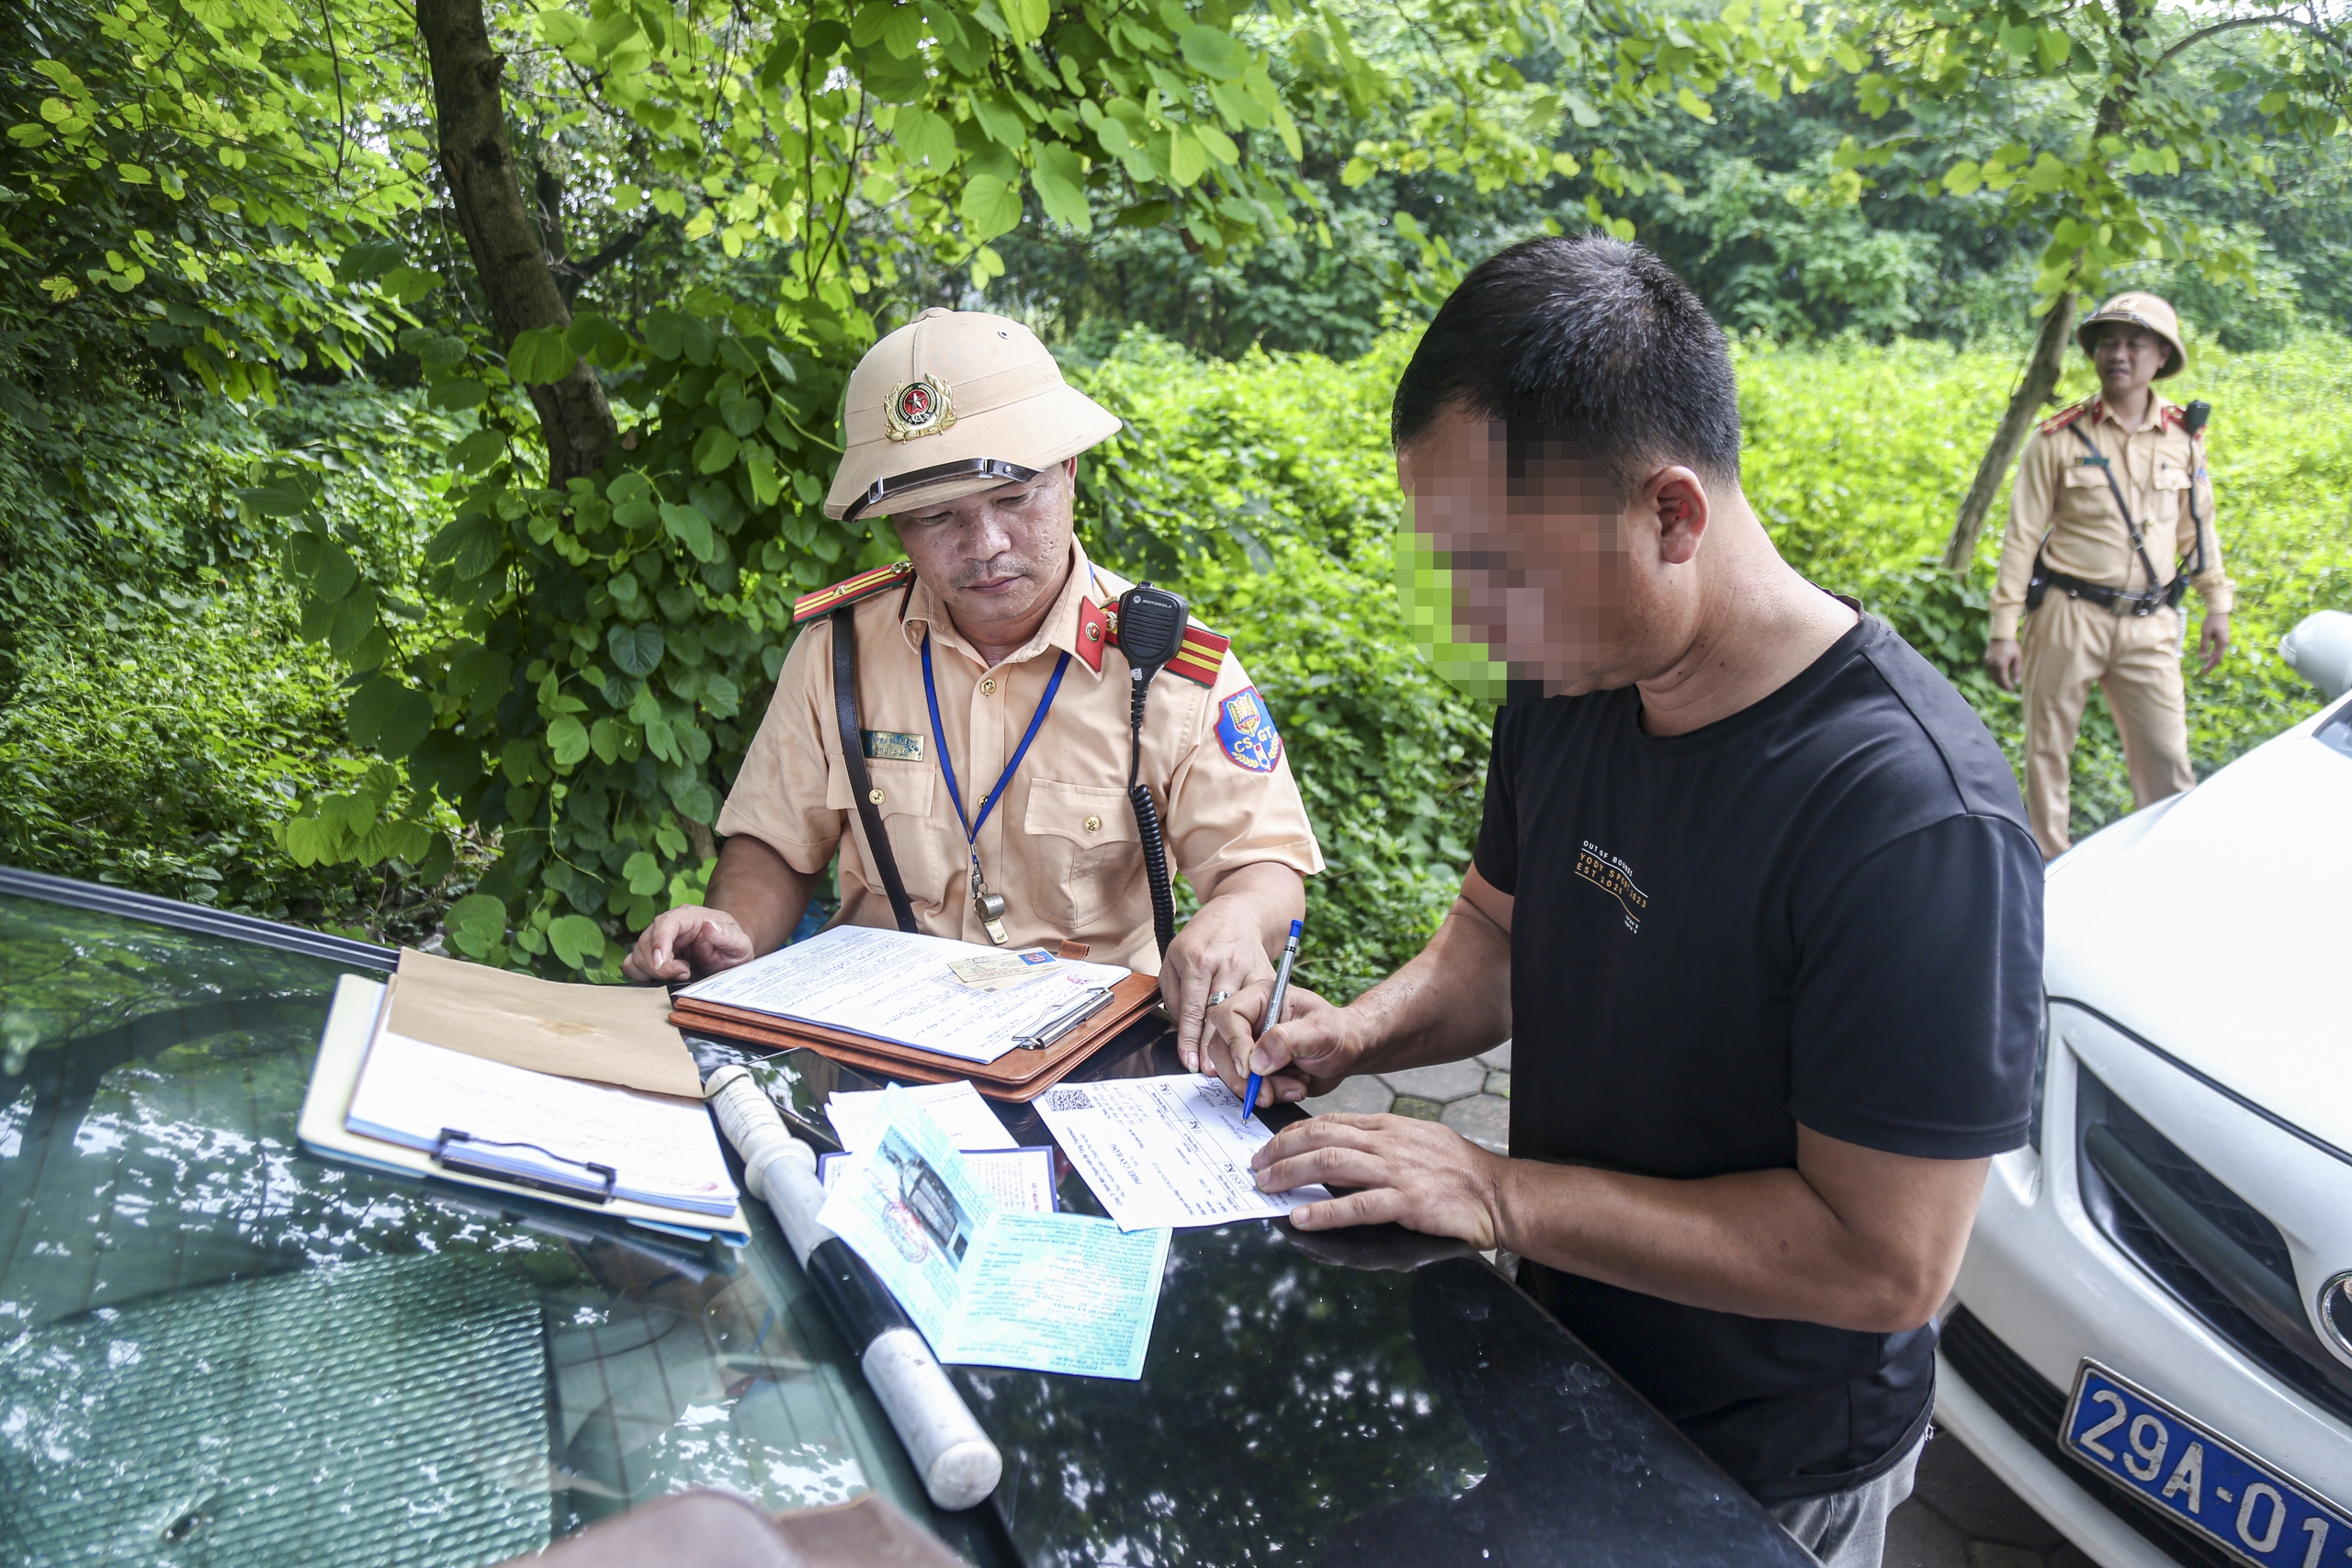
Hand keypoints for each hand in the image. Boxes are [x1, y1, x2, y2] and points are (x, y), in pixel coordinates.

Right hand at [623, 905, 754, 982]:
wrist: (728, 957)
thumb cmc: (732, 947)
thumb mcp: (739, 943)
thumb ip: (727, 936)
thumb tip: (710, 927)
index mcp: (688, 916)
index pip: (665, 923)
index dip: (659, 942)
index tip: (662, 963)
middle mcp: (668, 926)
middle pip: (646, 942)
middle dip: (660, 965)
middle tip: (684, 975)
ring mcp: (657, 941)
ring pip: (637, 956)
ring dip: (652, 972)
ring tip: (680, 976)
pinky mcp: (651, 957)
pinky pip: (632, 965)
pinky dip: (641, 976)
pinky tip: (662, 981)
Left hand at [1159, 892, 1277, 1072]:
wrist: (1239, 913)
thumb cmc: (1202, 937)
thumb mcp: (1174, 956)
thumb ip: (1172, 991)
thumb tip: (1179, 1025)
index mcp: (1196, 959)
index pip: (1191, 1008)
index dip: (1190, 1039)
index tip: (1191, 1062)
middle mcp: (1224, 963)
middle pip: (1219, 1014)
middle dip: (1214, 1047)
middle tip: (1210, 1071)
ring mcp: (1249, 968)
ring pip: (1244, 1014)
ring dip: (1238, 1042)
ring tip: (1233, 1067)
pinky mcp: (1268, 973)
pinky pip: (1265, 1006)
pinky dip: (1260, 1028)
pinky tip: (1256, 1047)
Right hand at [1201, 981, 1357, 1103]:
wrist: (1350, 1052)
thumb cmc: (1339, 1032)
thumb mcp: (1320, 1031)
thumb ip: (1287, 1041)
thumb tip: (1255, 1061)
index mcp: (1262, 998)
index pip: (1228, 1015)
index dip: (1234, 1043)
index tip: (1250, 1068)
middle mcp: (1250, 1021)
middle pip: (1221, 1047)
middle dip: (1242, 1076)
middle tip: (1266, 1092)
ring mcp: (1250, 1046)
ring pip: (1231, 1071)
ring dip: (1258, 1089)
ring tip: (1293, 1087)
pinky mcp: (1255, 1069)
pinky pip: (1245, 1086)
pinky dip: (1267, 1095)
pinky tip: (1293, 1089)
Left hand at [1252, 1113, 1505, 1246]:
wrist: (1497, 1193)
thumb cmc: (1458, 1170)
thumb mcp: (1416, 1140)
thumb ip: (1380, 1142)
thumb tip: (1341, 1150)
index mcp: (1388, 1127)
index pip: (1330, 1122)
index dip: (1293, 1132)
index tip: (1270, 1145)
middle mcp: (1388, 1143)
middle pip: (1322, 1138)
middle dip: (1281, 1150)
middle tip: (1256, 1165)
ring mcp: (1397, 1171)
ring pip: (1331, 1163)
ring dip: (1291, 1174)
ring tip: (1265, 1186)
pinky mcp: (1407, 1202)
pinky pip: (1357, 1205)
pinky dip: (1324, 1211)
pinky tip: (1301, 1217)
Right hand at [1984, 637, 2021, 691]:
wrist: (2000, 635)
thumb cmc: (2012, 646)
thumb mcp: (2018, 658)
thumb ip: (2017, 671)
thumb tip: (2017, 682)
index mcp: (2001, 665)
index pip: (2003, 680)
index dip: (2008, 687)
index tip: (2013, 690)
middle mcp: (1992, 666)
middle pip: (1997, 680)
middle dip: (2003, 686)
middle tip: (2009, 689)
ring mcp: (1988, 663)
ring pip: (1992, 677)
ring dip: (1998, 682)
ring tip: (2005, 685)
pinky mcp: (1986, 661)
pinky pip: (1990, 672)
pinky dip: (1995, 676)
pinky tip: (2000, 677)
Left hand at [2198, 611, 2229, 674]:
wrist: (2219, 612)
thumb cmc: (2212, 621)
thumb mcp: (2206, 633)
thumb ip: (2204, 645)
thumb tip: (2202, 658)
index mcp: (2222, 643)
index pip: (2216, 658)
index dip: (2210, 666)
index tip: (2203, 673)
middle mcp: (2225, 644)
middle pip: (2218, 658)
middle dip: (2211, 665)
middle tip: (2203, 673)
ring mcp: (2224, 641)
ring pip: (2218, 654)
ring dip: (2212, 661)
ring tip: (2205, 667)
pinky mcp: (2222, 639)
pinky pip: (2218, 650)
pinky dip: (2213, 655)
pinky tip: (2208, 658)